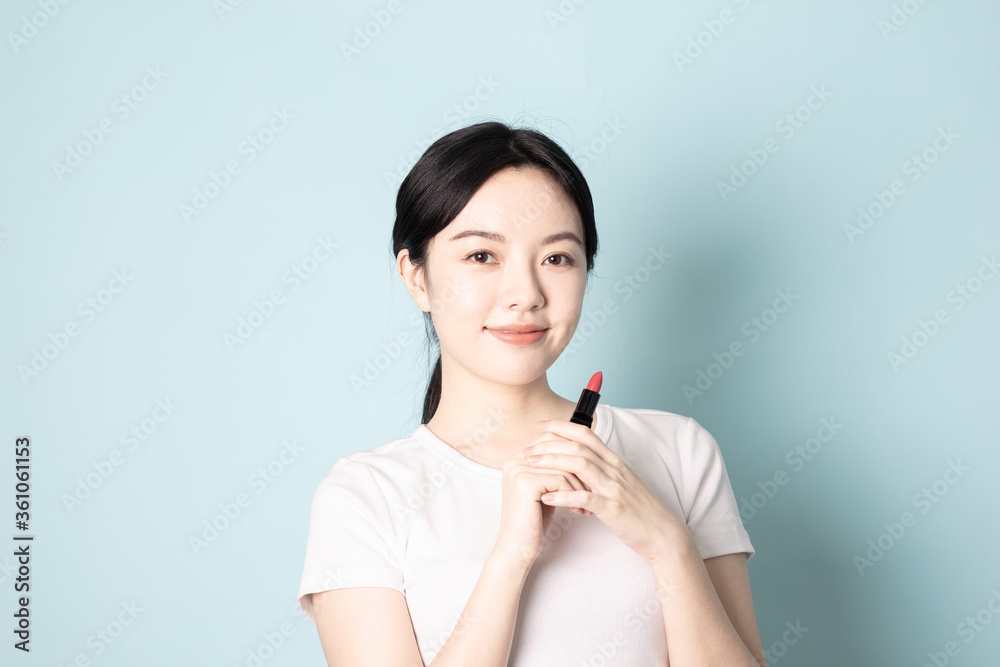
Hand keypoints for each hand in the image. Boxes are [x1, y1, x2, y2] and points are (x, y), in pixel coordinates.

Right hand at [491, 443, 591, 568]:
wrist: (518, 549)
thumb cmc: (534, 521)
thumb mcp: (545, 489)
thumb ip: (553, 468)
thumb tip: (579, 449)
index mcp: (518, 458)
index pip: (553, 440)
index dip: (575, 456)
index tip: (587, 478)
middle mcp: (515, 460)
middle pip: (559, 450)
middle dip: (580, 471)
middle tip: (594, 490)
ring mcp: (518, 470)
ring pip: (564, 466)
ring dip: (580, 486)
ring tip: (586, 505)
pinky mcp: (524, 483)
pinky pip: (560, 479)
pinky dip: (574, 495)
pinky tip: (576, 510)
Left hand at [521, 419, 687, 561]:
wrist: (663, 533)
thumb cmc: (639, 509)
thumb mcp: (619, 483)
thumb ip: (600, 471)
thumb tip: (576, 464)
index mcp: (613, 461)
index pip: (585, 434)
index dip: (561, 426)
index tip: (540, 425)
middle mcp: (613, 469)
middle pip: (577, 446)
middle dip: (548, 444)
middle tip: (526, 449)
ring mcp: (614, 488)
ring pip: (579, 465)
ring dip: (551, 462)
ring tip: (530, 465)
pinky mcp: (613, 508)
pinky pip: (585, 497)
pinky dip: (563, 496)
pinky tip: (546, 497)